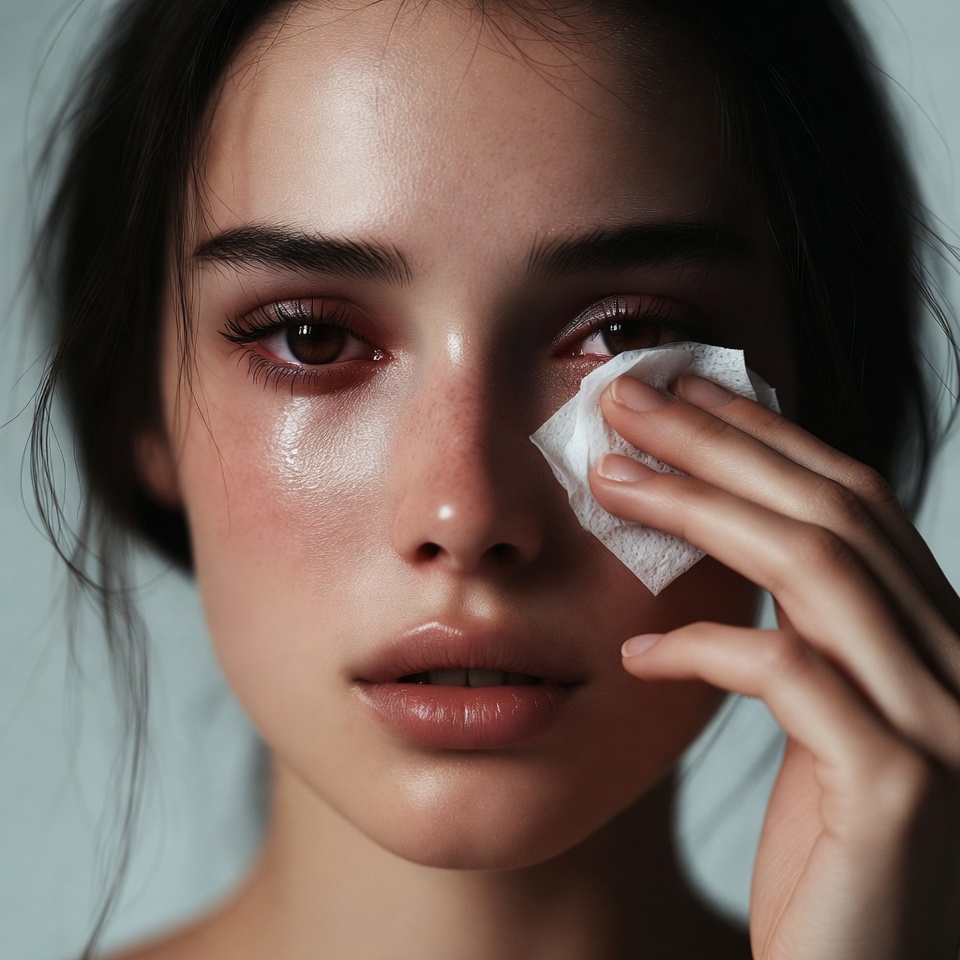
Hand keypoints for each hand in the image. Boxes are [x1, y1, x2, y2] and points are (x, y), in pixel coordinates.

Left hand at [590, 373, 959, 959]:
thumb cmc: (840, 866)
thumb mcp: (829, 735)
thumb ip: (806, 647)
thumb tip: (722, 561)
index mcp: (939, 645)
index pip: (854, 504)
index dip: (767, 438)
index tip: (687, 395)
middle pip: (832, 511)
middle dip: (721, 442)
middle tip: (627, 398)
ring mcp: (943, 726)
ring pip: (814, 568)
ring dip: (699, 507)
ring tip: (609, 479)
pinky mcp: (899, 791)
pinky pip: (787, 675)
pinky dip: (702, 645)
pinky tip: (637, 651)